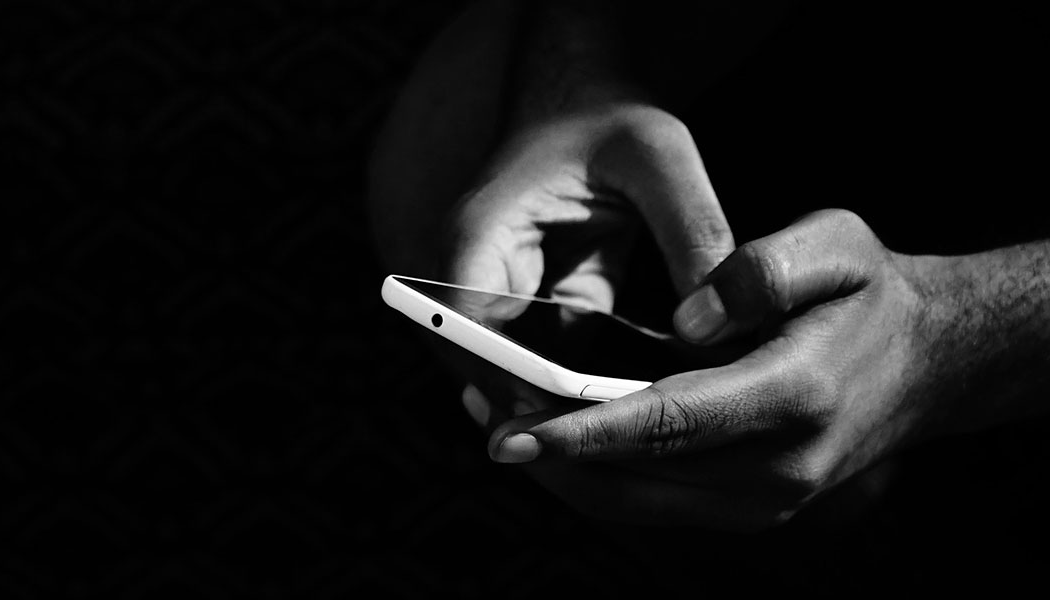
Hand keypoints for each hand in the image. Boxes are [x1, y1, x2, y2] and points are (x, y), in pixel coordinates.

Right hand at [441, 103, 732, 411]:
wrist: (586, 104)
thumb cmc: (610, 117)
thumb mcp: (658, 156)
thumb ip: (690, 229)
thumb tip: (719, 319)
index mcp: (480, 235)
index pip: (469, 327)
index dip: (509, 380)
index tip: (566, 423)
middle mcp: (480, 276)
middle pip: (489, 367)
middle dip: (543, 410)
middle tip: (614, 451)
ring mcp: (509, 300)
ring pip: (523, 377)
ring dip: (569, 407)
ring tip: (637, 441)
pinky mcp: (545, 312)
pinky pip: (559, 368)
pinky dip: (594, 391)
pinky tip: (649, 411)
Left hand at [477, 209, 940, 530]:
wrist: (928, 361)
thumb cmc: (872, 295)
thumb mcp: (839, 244)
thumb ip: (764, 270)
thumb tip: (687, 323)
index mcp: (793, 398)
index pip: (665, 422)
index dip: (581, 430)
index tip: (509, 431)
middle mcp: (778, 471)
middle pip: (635, 478)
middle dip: (548, 453)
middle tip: (478, 409)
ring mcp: (767, 502)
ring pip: (636, 503)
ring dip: (564, 470)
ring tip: (499, 418)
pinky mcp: (752, 509)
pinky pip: (655, 504)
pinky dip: (599, 476)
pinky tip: (558, 436)